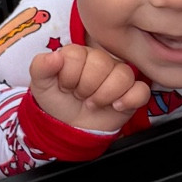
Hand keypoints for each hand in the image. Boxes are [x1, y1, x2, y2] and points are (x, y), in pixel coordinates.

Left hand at [29, 42, 150, 132]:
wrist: (69, 128)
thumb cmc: (58, 102)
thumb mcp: (40, 85)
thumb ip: (40, 67)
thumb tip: (55, 56)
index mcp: (80, 54)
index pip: (79, 56)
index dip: (69, 77)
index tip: (65, 87)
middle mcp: (102, 60)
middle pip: (103, 64)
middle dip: (86, 88)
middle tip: (80, 96)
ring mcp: (119, 76)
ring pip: (123, 75)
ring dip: (104, 96)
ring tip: (93, 104)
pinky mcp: (132, 94)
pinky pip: (141, 91)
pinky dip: (129, 100)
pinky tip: (116, 107)